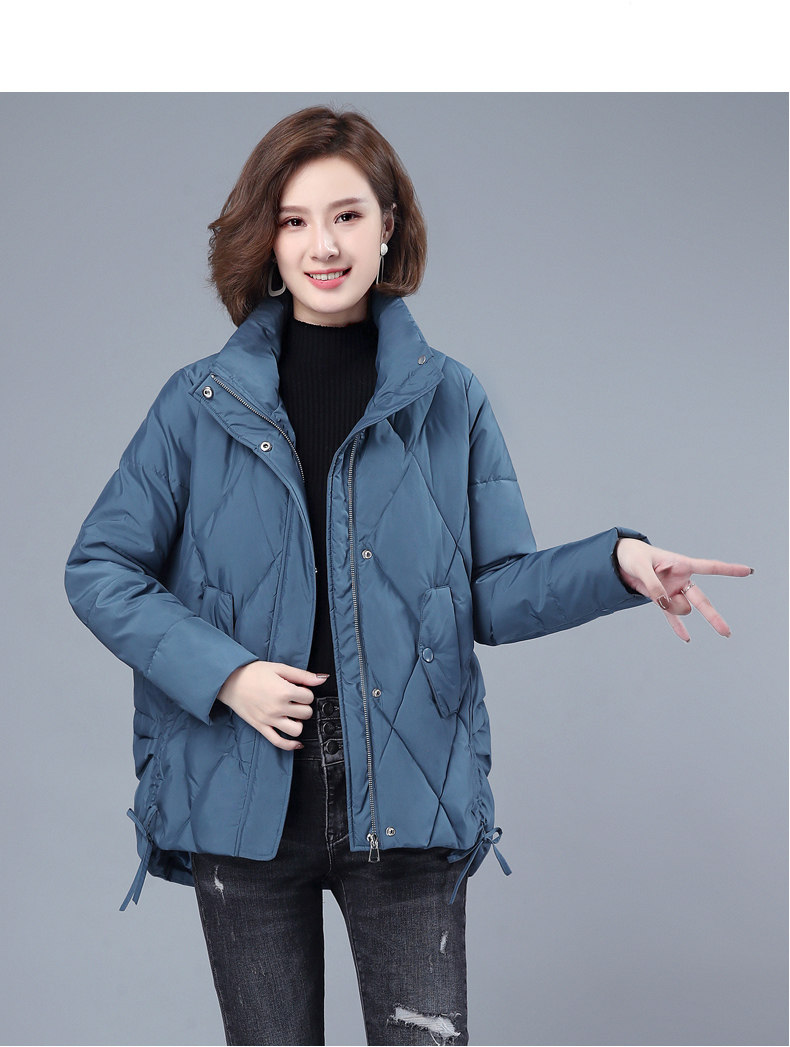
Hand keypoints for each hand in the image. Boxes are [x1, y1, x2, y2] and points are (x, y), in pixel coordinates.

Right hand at [217, 661, 328, 749]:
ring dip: (298, 723)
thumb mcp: (280, 668)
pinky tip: (296, 742)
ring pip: (296, 730)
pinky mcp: (261, 727)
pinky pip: (278, 742)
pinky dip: (290, 745)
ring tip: (292, 715)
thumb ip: (302, 675)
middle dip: (303, 706)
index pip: (309, 697)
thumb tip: (322, 679)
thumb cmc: (253, 672)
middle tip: (295, 700)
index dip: (306, 692)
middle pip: (306, 713)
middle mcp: (277, 708)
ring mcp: (269, 720)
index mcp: (284, 691)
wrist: (230, 680)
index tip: (299, 689)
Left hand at [615, 538, 752, 641]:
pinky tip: (686, 638)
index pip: (710, 567)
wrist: (618, 559)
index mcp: (680, 564)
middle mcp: (680, 579)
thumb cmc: (633, 556)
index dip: (729, 570)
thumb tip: (664, 605)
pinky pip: (671, 616)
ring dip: (670, 608)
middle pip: (702, 600)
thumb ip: (653, 586)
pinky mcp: (661, 599)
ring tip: (653, 593)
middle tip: (726, 632)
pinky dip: (678, 626)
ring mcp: (672, 590)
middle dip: (712, 617)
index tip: (748, 571)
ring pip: (680, 608)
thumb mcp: (641, 568)